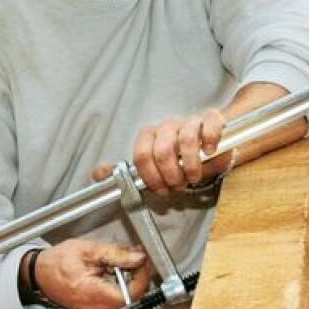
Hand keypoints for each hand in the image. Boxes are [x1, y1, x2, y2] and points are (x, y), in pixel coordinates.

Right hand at [37, 239, 152, 308]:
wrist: (41, 275)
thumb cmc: (57, 263)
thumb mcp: (88, 250)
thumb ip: (117, 254)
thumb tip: (139, 258)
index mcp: (92, 294)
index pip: (131, 293)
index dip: (141, 276)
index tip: (142, 261)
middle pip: (130, 297)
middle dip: (134, 276)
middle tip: (129, 259)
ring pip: (125, 301)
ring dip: (126, 283)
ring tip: (113, 268)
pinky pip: (116, 304)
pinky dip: (117, 290)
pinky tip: (108, 278)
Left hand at [94, 108, 232, 193]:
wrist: (208, 150)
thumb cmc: (178, 161)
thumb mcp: (152, 169)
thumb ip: (125, 171)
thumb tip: (97, 173)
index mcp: (150, 135)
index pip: (142, 154)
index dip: (151, 176)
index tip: (161, 189)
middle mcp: (167, 125)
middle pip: (163, 149)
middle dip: (170, 174)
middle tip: (178, 186)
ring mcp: (190, 120)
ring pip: (186, 138)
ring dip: (190, 165)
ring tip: (193, 177)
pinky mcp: (211, 118)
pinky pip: (210, 123)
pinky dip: (210, 139)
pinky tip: (210, 152)